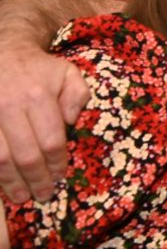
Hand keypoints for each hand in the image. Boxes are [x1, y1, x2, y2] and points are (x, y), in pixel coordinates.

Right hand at [0, 44, 88, 202]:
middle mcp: (9, 106)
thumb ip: (78, 96)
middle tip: (44, 195)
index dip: (56, 163)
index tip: (60, 176)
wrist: (3, 51)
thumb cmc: (40, 69)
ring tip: (22, 197)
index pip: (51, 140)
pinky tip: (2, 183)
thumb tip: (71, 122)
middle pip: (25, 153)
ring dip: (11, 182)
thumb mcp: (68, 74)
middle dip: (36, 179)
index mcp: (37, 96)